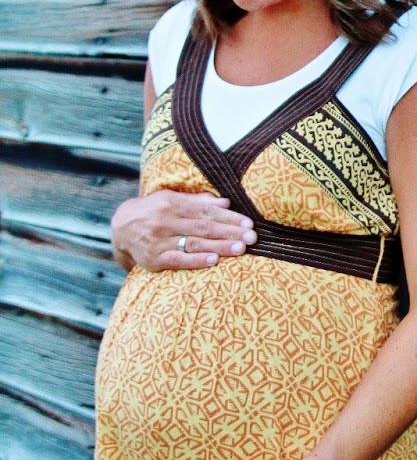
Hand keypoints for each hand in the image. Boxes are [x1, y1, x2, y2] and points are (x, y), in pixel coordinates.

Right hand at [111, 191, 256, 271]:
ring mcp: (158, 240)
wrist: (120, 228)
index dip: (229, 217)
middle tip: (252, 237)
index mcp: (172, 203)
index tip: (248, 223)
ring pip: (194, 243)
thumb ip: (198, 201)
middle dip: (230, 232)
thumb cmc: (154, 211)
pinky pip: (178, 260)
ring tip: (240, 248)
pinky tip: (214, 261)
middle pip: (204, 227)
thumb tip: (226, 202)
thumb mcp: (171, 199)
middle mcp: (165, 220)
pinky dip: (196, 261)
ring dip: (220, 246)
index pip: (206, 211)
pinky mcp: (153, 259)